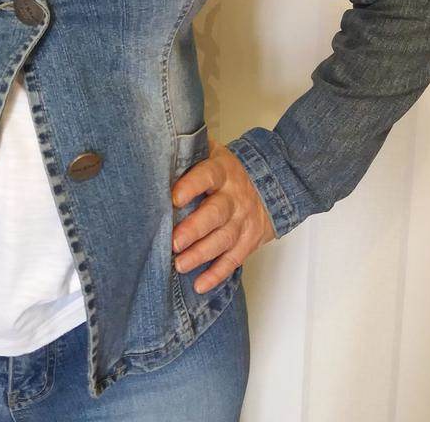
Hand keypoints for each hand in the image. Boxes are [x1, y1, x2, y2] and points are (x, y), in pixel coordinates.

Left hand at [171, 135, 276, 293]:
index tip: (174, 198)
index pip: (207, 176)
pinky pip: (233, 260)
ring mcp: (243, 220)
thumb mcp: (212, 153)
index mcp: (222, 171)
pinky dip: (217, 274)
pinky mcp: (249, 241)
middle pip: (216, 213)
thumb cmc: (227, 171)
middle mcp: (233, 197)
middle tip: (174, 242)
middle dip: (194, 229)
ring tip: (180, 265)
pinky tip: (199, 284)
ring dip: (201, 255)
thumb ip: (189, 152)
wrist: (274, 181)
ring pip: (223, 239)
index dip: (191, 186)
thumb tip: (155, 146)